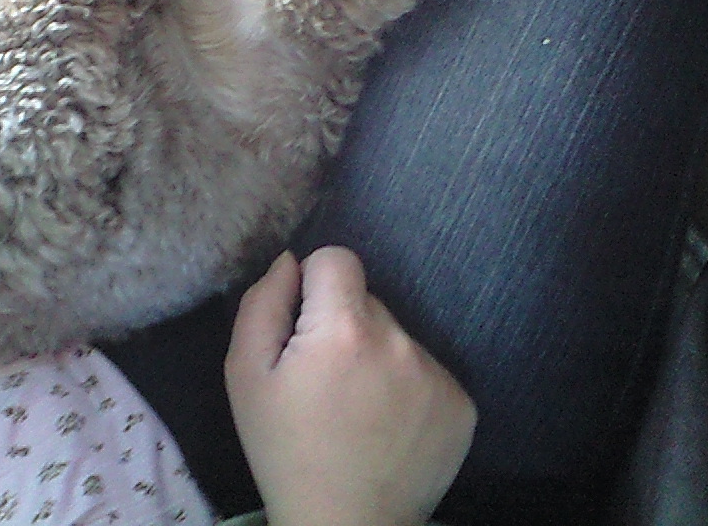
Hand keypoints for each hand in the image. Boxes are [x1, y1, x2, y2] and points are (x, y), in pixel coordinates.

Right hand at [225, 248, 475, 525]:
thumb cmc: (283, 449)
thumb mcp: (244, 375)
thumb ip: (261, 304)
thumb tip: (289, 261)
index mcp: (343, 329)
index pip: (337, 257)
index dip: (313, 283)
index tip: (303, 323)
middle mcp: (399, 341)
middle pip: (366, 300)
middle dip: (341, 325)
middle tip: (323, 379)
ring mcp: (437, 374)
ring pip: (396, 335)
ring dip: (374, 355)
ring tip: (355, 407)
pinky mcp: (462, 403)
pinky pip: (425, 368)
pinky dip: (404, 386)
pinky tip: (385, 424)